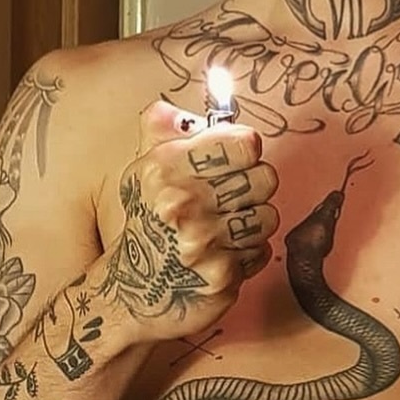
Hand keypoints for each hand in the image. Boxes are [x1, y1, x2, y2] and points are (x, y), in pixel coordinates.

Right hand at [92, 99, 278, 340]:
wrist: (132, 290)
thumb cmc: (147, 222)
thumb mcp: (145, 168)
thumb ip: (164, 127)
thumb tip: (185, 109)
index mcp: (166, 167)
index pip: (244, 142)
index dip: (245, 150)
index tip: (235, 160)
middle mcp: (182, 202)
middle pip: (265, 177)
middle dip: (252, 188)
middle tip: (227, 200)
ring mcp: (202, 241)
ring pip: (267, 216)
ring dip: (251, 224)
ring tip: (222, 230)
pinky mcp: (221, 275)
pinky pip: (260, 250)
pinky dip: (246, 255)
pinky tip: (220, 255)